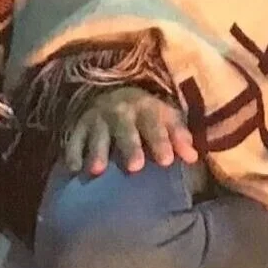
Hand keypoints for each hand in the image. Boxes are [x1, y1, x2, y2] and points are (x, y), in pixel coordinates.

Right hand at [65, 85, 197, 175]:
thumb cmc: (145, 116)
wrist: (112, 96)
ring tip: (97, 170)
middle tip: (135, 168)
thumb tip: (193, 156)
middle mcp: (121, 110)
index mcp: (147, 107)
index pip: (155, 123)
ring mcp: (97, 118)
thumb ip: (179, 137)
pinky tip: (74, 169)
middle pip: (126, 129)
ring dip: (98, 151)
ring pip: (98, 134)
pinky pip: (74, 140)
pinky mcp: (78, 126)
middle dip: (130, 147)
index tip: (167, 161)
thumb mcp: (165, 119)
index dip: (161, 141)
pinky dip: (73, 153)